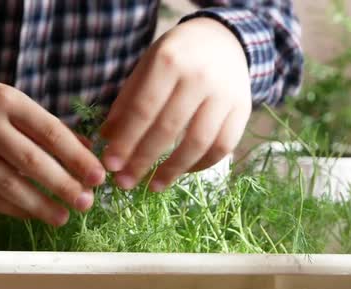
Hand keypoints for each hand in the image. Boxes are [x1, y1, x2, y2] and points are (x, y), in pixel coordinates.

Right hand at [0, 77, 105, 225]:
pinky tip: (34, 213)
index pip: (50, 133)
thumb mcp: (16, 103)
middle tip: (86, 202)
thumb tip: (86, 154)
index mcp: (8, 101)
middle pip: (31, 162)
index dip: (77, 158)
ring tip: (63, 217)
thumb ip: (49, 127)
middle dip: (63, 185)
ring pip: (9, 185)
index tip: (98, 177)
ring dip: (40, 205)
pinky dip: (15, 208)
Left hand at [100, 18, 251, 190]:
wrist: (223, 41)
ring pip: (198, 143)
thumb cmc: (176, 57)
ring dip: (173, 170)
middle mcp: (200, 77)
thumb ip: (127, 102)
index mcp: (169, 61)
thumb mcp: (146, 68)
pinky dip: (201, 164)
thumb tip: (107, 140)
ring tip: (152, 187)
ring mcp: (225, 95)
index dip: (126, 141)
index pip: (143, 109)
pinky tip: (182, 172)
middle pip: (168, 129)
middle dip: (143, 161)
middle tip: (124, 183)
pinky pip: (222, 146)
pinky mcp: (243, 110)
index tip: (110, 165)